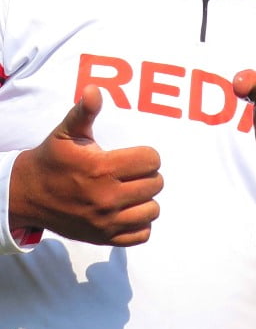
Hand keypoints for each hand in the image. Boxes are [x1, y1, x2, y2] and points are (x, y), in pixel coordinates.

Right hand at [9, 85, 162, 245]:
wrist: (27, 195)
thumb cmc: (52, 160)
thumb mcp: (66, 133)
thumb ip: (84, 112)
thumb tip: (95, 90)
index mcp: (101, 168)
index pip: (152, 160)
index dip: (146, 155)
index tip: (133, 156)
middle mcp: (106, 197)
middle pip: (156, 184)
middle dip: (147, 175)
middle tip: (130, 173)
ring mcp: (106, 221)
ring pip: (153, 210)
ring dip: (146, 199)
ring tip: (131, 191)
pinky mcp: (104, 238)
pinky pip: (142, 234)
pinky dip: (140, 223)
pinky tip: (128, 211)